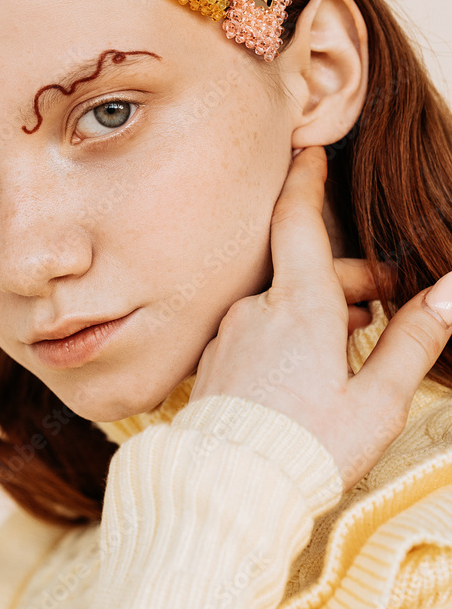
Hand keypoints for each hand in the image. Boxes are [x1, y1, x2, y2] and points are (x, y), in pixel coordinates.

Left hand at [187, 145, 451, 489]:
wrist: (229, 493)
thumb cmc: (308, 447)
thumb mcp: (377, 399)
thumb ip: (414, 339)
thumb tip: (451, 291)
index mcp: (299, 305)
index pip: (298, 219)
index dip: (305, 180)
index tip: (310, 152)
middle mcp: (256, 307)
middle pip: (306, 270)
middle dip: (349, 280)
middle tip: (389, 306)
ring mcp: (231, 332)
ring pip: (282, 300)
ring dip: (318, 308)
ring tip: (352, 342)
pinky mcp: (217, 358)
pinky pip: (256, 325)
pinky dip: (286, 329)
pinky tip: (306, 365)